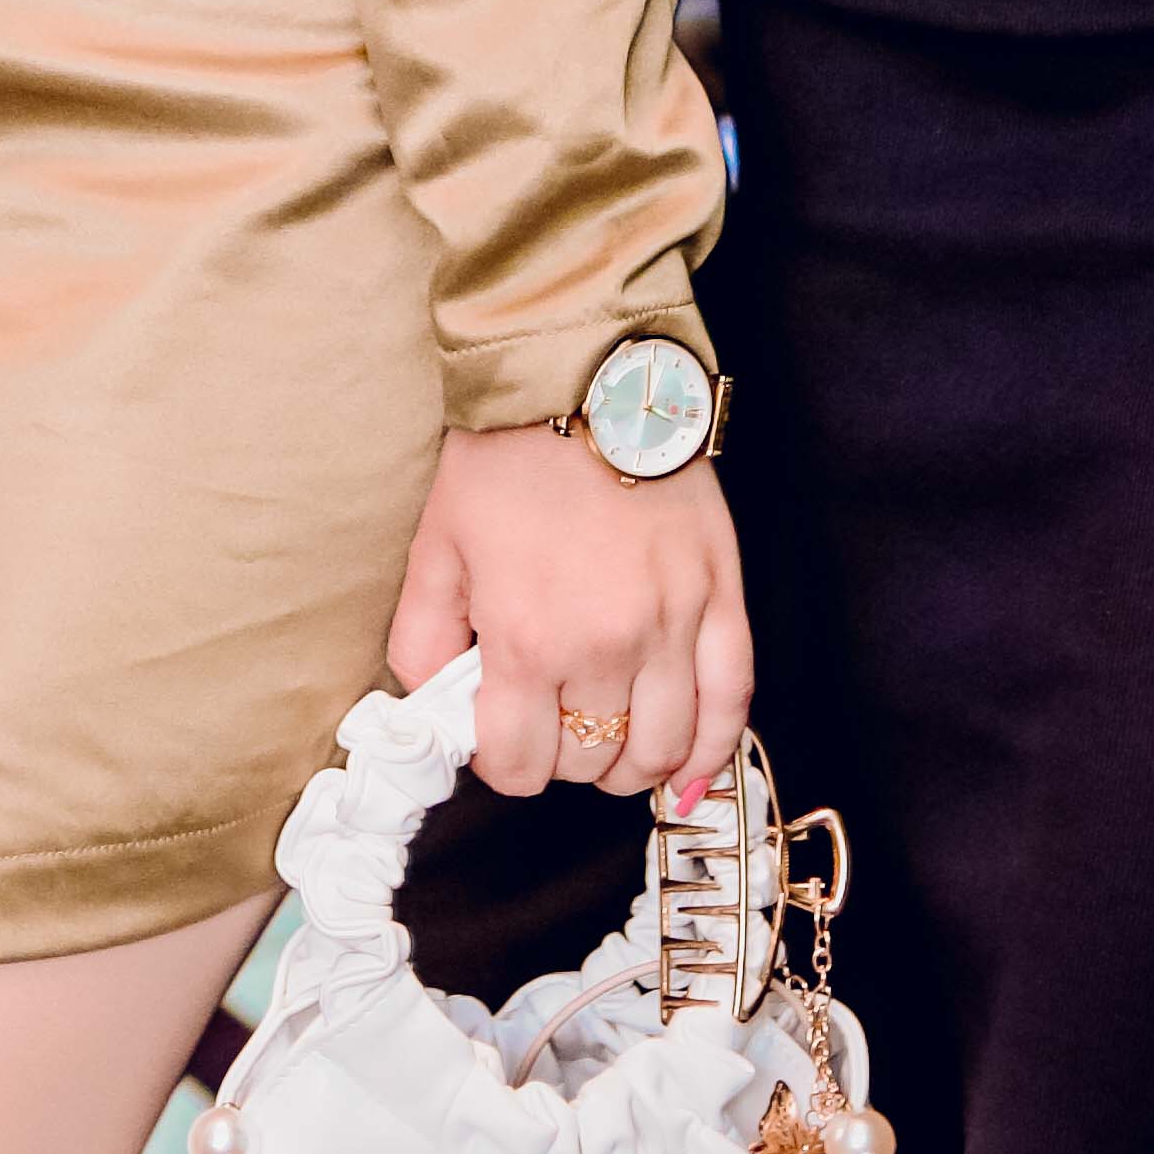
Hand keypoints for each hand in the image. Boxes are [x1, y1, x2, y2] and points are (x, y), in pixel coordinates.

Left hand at [388, 424, 749, 807]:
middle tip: (551, 722)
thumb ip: (422, 641)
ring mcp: (673, 625)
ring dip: (631, 766)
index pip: (518, 765)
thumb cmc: (508, 459)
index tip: (500, 739)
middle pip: (590, 760)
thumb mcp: (435, 549)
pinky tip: (691, 774)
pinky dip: (713, 753)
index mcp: (527, 639)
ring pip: (661, 749)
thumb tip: (436, 707)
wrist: (585, 378)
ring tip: (611, 744)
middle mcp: (604, 645)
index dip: (503, 764)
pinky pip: (732, 702)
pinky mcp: (722, 599)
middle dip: (562, 757)